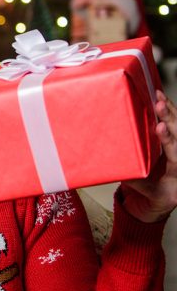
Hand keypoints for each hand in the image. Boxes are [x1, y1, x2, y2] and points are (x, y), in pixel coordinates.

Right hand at [120, 91, 176, 223]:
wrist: (163, 195)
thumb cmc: (154, 194)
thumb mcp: (144, 190)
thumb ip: (135, 179)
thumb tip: (119, 167)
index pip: (176, 153)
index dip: (169, 140)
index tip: (160, 128)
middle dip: (170, 119)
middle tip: (160, 105)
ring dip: (170, 110)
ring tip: (158, 96)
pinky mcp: (174, 140)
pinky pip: (174, 123)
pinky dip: (168, 110)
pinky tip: (159, 97)